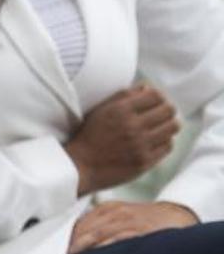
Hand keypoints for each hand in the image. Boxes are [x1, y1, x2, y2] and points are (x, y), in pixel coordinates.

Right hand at [63, 84, 178, 194]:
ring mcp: (140, 145)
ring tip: (161, 126)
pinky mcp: (145, 162)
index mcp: (120, 110)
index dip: (158, 95)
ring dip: (169, 124)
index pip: (155, 95)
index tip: (155, 99)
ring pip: (172, 127)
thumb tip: (147, 88)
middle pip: (168, 110)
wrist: (81, 165)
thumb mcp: (100, 109)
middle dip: (167, 109)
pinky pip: (168, 146)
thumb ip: (123, 96)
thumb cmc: (90, 135)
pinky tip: (155, 140)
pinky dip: (164, 141)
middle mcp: (132, 126)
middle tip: (161, 112)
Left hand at [67, 201, 196, 253]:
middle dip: (73, 244)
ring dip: (85, 247)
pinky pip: (120, 239)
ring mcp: (128, 221)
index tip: (56, 249)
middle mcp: (115, 213)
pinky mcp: (141, 231)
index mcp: (106, 209)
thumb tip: (74, 238)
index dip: (67, 237)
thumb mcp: (119, 215)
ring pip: (99, 235)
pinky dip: (107, 247)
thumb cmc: (142, 219)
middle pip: (86, 230)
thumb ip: (99, 223)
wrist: (175, 215)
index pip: (80, 224)